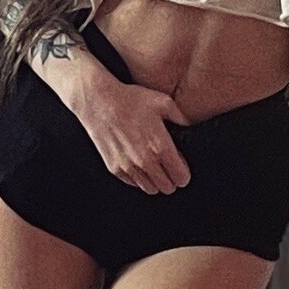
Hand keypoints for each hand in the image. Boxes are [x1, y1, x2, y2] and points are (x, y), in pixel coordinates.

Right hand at [65, 68, 191, 193]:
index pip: (181, 178)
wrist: (99, 101)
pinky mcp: (114, 168)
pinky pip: (133, 183)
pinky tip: (138, 161)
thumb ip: (181, 117)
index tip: (181, 166)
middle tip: (168, 166)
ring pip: (150, 189)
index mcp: (160, 146)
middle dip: (171, 179)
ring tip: (153, 165)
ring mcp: (128, 166)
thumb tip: (189, 125)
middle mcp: (145, 161)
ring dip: (155, 180)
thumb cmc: (129, 100)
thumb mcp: (163, 102)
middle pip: (167, 188)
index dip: (184, 173)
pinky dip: (138, 177)